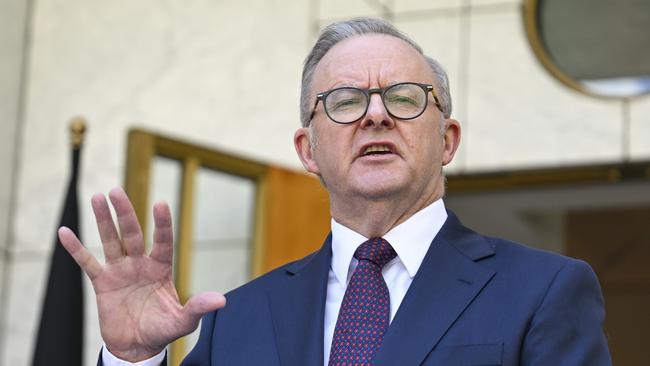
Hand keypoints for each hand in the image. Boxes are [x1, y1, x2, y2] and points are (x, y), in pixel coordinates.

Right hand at [59, 187, 225, 361]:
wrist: (137, 347)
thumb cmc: (162, 331)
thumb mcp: (183, 321)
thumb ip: (198, 308)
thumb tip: (221, 301)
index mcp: (161, 268)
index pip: (163, 241)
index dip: (162, 224)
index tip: (160, 204)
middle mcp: (140, 264)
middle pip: (132, 233)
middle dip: (125, 213)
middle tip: (116, 191)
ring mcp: (120, 270)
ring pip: (110, 240)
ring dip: (103, 220)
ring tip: (97, 197)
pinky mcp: (102, 282)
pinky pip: (87, 262)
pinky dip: (76, 248)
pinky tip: (65, 232)